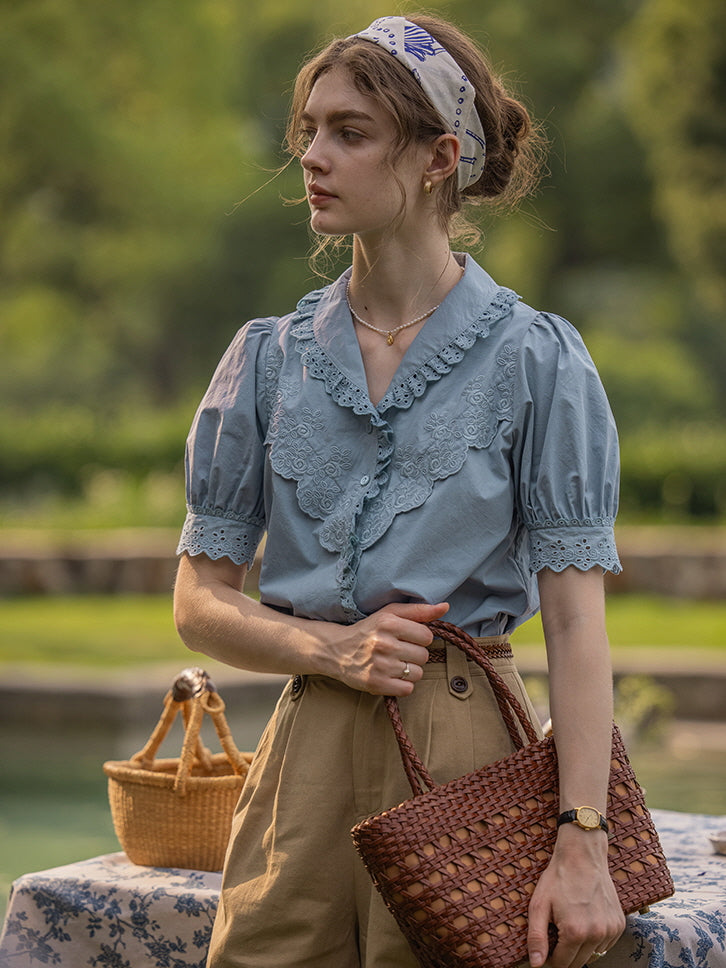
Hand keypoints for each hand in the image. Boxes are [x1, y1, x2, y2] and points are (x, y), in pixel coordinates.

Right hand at [329, 601, 448, 695]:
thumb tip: (445, 607)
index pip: (427, 635)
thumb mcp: (390, 613)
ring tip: (395, 663)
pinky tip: (391, 676)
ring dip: (410, 670)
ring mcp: (380, 666)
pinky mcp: (376, 684)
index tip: (407, 638)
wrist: (337, 651)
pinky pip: (408, 689)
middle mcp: (384, 644)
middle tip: (399, 651)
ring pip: (418, 673)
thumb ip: (419, 610)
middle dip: (415, 654)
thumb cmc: (369, 630)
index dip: (420, 638)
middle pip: (424, 655)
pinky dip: (403, 684)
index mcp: (388, 623)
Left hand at [527, 828, 624, 967]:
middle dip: (564, 955)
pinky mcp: (619, 924)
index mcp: (575, 933)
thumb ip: (536, 937)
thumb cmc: (558, 877)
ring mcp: (610, 930)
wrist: (583, 855)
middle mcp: (596, 935)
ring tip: (570, 924)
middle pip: (578, 963)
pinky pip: (605, 944)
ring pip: (593, 955)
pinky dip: (595, 940)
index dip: (550, 960)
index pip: (562, 965)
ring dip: (581, 948)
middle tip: (556, 934)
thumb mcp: (539, 904)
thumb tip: (536, 965)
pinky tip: (585, 921)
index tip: (546, 949)